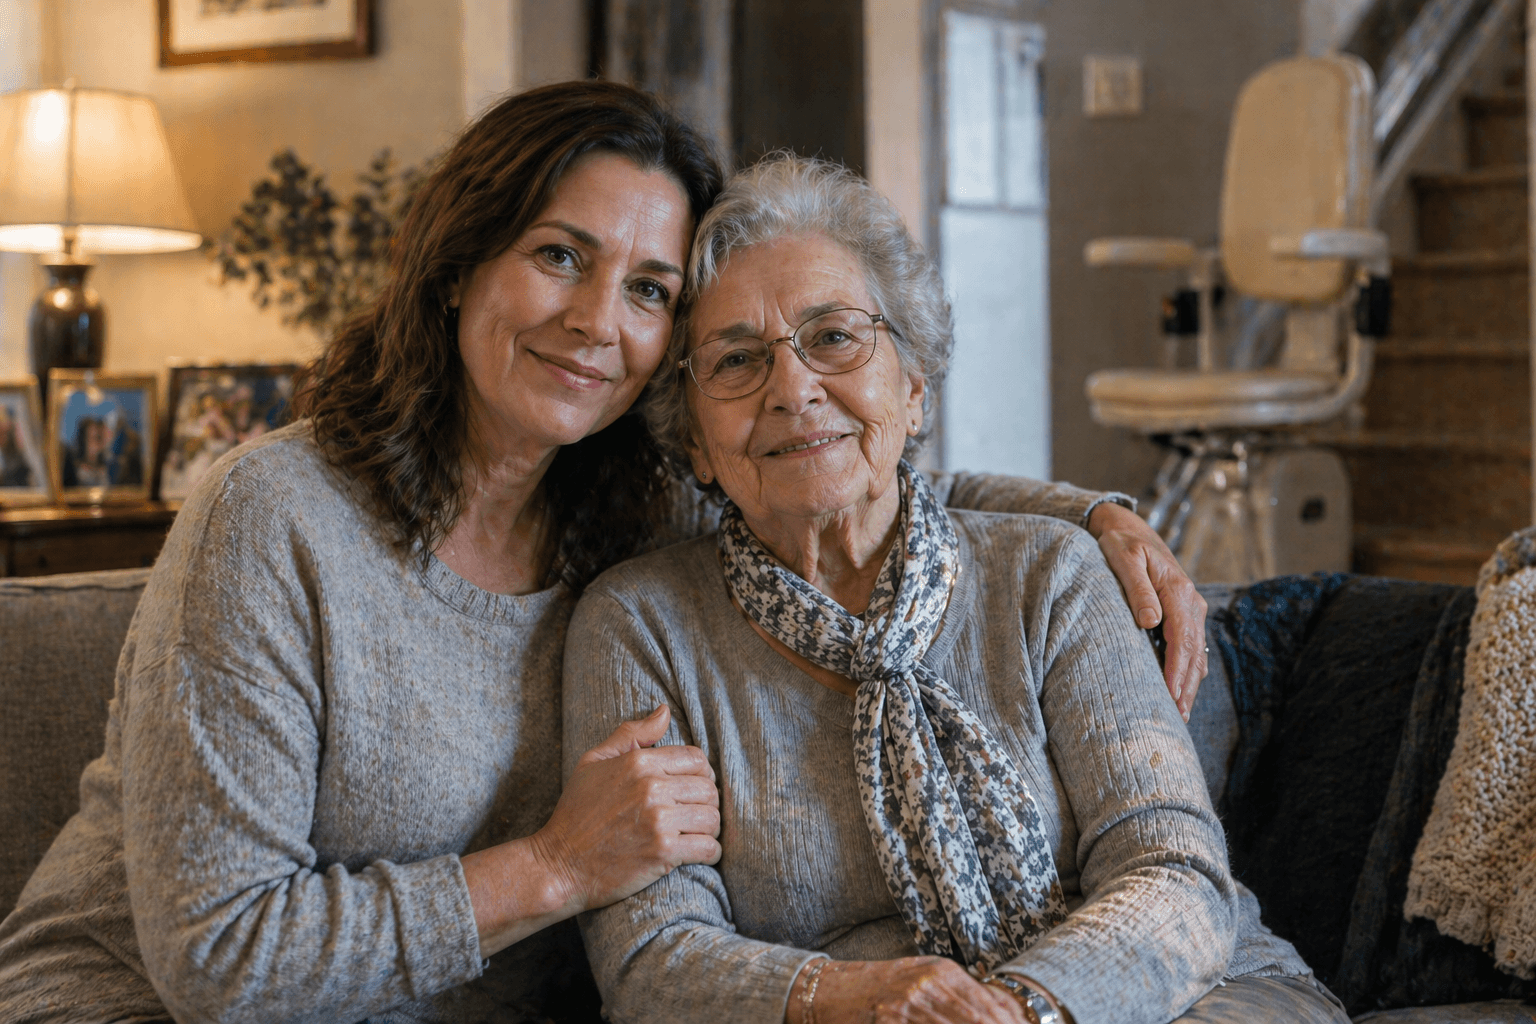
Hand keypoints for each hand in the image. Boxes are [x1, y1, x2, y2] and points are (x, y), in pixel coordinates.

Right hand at [532, 705, 720, 911]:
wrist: (558, 864)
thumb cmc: (576, 813)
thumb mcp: (593, 762)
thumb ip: (631, 734)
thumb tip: (665, 711)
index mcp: (638, 762)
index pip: (696, 759)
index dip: (702, 773)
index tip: (694, 788)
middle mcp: (651, 787)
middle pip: (708, 788)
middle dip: (707, 802)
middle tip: (696, 814)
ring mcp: (659, 820)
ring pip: (712, 818)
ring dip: (710, 828)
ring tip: (697, 833)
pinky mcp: (663, 852)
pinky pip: (708, 848)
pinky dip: (710, 852)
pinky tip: (699, 852)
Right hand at [790, 958, 1026, 1023]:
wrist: (831, 991)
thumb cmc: (882, 988)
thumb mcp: (924, 979)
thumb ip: (963, 993)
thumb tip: (1007, 1012)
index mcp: (942, 970)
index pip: (991, 1006)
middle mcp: (928, 983)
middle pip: (979, 1021)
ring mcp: (908, 1004)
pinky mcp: (890, 1021)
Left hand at [1087, 502, 1207, 719]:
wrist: (1129, 529)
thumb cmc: (1120, 544)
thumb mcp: (1123, 559)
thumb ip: (1137, 589)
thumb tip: (1149, 621)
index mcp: (1178, 589)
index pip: (1181, 638)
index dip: (1176, 670)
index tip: (1169, 696)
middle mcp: (1191, 601)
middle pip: (1193, 651)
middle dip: (1186, 686)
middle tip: (1177, 717)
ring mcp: (1191, 607)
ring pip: (1196, 652)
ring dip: (1190, 682)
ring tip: (1180, 712)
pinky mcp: (1185, 612)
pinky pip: (1192, 646)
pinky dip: (1189, 669)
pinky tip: (1182, 688)